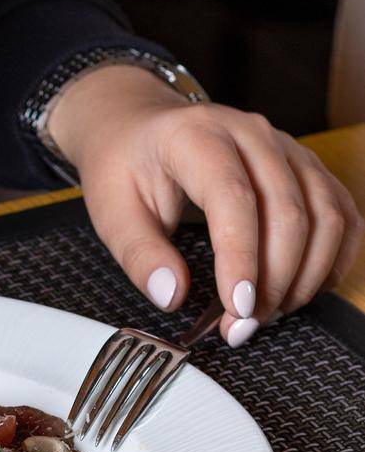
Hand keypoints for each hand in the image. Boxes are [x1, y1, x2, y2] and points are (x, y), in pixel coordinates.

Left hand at [47, 65, 363, 344]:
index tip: (237, 307)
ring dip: (305, 276)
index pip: (232, 196)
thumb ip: (138, 252)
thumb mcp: (110, 207)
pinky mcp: (306, 167)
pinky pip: (341, 216)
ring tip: (265, 312)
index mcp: (196, 134)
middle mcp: (249, 133)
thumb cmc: (126, 164)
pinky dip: (331, 260)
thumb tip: (171, 295)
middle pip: (287, 211)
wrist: (140, 127)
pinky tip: (300, 288)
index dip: (241, 257)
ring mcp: (285, 147)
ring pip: (325, 216)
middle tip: (242, 324)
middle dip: (272, 280)